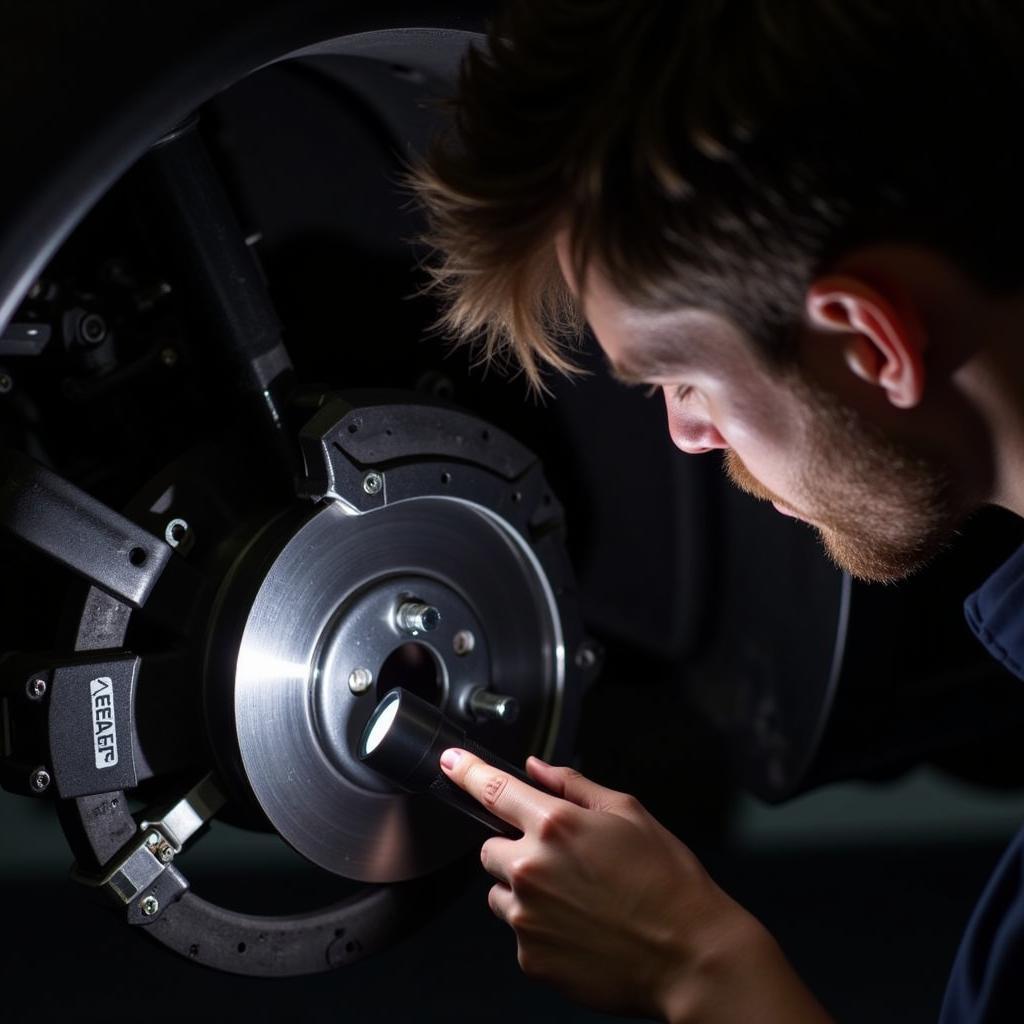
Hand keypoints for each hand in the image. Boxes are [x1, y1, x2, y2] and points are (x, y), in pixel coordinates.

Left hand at [440, 749, 832, 1023]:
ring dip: (524, 890)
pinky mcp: (530, 957)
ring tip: (575, 900)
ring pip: (500, 892)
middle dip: (516, 850)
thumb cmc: (667, 881)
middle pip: (490, 849)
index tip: (449, 763)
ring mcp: (527, 917)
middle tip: (561, 861)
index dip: (466, 772)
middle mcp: (531, 868)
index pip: (493, 789)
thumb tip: (536, 768)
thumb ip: (573, 785)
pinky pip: (519, 931)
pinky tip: (579, 929)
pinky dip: (539, 928)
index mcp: (554, 825)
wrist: (690, 955)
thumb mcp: (628, 813)